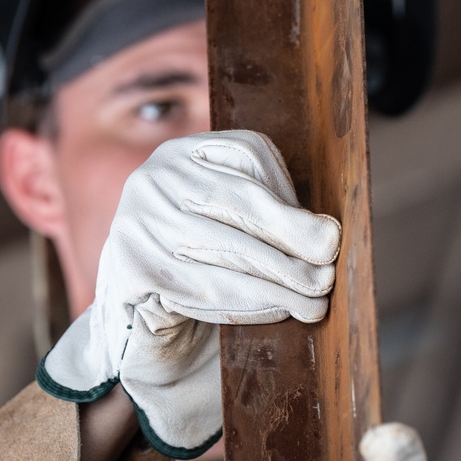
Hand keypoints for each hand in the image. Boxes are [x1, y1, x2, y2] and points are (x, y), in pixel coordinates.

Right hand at [37, 130, 340, 458]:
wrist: (133, 305)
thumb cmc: (196, 257)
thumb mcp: (225, 218)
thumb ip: (265, 214)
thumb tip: (326, 236)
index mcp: (184, 152)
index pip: (249, 155)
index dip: (291, 199)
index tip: (329, 236)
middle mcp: (155, 178)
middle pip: (239, 201)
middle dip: (292, 240)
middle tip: (328, 272)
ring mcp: (138, 220)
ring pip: (224, 247)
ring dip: (278, 279)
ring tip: (314, 300)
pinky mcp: (131, 267)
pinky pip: (202, 287)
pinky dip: (248, 301)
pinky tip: (279, 309)